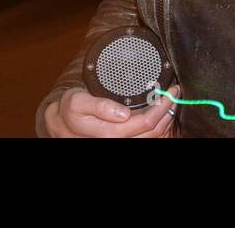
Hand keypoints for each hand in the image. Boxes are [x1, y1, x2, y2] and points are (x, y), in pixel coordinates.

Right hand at [44, 85, 180, 137]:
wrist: (59, 122)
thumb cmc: (70, 109)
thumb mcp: (77, 102)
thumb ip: (99, 106)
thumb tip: (123, 114)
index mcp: (107, 134)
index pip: (144, 123)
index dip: (161, 107)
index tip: (170, 90)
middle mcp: (115, 142)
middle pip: (151, 132)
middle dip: (167, 112)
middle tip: (174, 94)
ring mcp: (119, 143)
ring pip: (150, 138)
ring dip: (164, 121)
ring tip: (170, 103)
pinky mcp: (121, 140)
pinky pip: (144, 138)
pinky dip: (156, 128)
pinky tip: (160, 115)